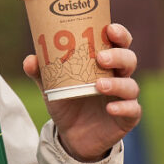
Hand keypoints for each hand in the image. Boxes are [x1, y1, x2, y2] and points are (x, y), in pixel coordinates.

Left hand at [23, 23, 140, 161]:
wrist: (71, 135)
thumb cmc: (67, 100)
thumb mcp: (51, 85)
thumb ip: (41, 72)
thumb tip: (30, 60)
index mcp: (104, 62)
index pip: (119, 42)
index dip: (119, 33)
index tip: (110, 29)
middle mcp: (118, 76)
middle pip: (128, 59)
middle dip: (117, 56)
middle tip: (100, 58)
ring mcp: (124, 97)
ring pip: (131, 85)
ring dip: (117, 83)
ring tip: (98, 85)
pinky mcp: (127, 117)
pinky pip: (133, 110)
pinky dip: (123, 107)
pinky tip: (110, 108)